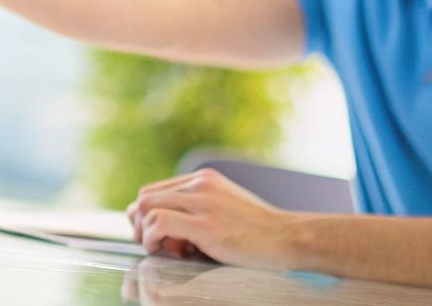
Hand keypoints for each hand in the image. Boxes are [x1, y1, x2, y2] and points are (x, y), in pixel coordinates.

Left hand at [126, 167, 297, 269]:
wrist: (290, 238)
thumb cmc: (259, 231)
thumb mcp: (225, 208)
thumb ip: (198, 209)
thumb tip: (166, 228)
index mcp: (204, 179)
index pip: (155, 190)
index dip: (148, 216)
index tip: (160, 237)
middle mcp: (200, 184)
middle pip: (145, 197)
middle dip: (140, 224)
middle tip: (155, 246)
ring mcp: (203, 203)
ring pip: (147, 207)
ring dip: (146, 233)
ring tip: (164, 250)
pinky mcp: (206, 225)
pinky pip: (159, 223)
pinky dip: (153, 239)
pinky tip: (168, 251)